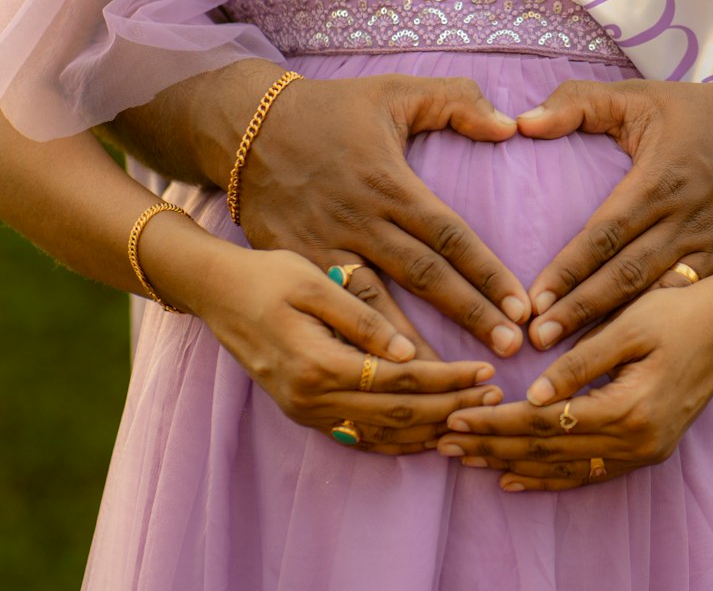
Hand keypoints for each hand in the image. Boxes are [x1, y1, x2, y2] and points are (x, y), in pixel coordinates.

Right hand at [189, 244, 504, 453]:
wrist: (216, 292)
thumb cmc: (267, 275)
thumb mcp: (313, 282)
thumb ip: (361, 319)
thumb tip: (406, 351)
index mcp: (318, 364)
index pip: (399, 382)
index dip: (446, 380)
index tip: (485, 371)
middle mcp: (311, 399)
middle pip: (396, 416)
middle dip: (450, 407)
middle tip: (494, 395)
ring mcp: (305, 411)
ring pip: (379, 435)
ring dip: (429, 429)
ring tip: (473, 415)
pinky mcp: (303, 411)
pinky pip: (358, 436)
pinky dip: (397, 439)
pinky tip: (428, 431)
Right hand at [237, 73, 529, 356]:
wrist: (246, 127)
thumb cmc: (331, 109)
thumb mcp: (395, 91)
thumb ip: (458, 101)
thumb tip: (511, 126)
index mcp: (389, 182)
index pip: (449, 235)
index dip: (487, 272)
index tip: (521, 306)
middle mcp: (360, 220)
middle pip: (423, 276)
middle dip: (469, 315)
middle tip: (510, 351)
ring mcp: (325, 248)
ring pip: (378, 309)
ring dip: (417, 347)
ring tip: (453, 385)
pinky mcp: (298, 265)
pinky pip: (333, 315)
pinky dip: (361, 348)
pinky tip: (385, 380)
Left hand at [436, 278, 712, 488]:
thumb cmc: (680, 312)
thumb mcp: (628, 326)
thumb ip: (580, 362)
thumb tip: (534, 393)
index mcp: (630, 409)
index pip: (546, 423)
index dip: (497, 422)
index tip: (455, 417)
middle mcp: (638, 442)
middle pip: (550, 452)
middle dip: (493, 447)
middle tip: (443, 442)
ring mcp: (645, 451)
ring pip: (565, 469)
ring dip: (513, 464)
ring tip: (467, 461)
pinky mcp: (647, 449)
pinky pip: (589, 473)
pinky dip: (550, 477)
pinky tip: (516, 477)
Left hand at [518, 71, 712, 348]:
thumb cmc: (695, 111)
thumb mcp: (636, 96)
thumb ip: (577, 103)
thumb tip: (524, 122)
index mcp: (660, 180)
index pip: (606, 232)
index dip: (570, 268)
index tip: (535, 298)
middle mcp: (688, 219)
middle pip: (628, 275)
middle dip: (582, 310)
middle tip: (539, 340)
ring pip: (659, 297)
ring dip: (616, 328)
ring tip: (573, 357)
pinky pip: (691, 300)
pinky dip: (660, 326)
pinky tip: (629, 352)